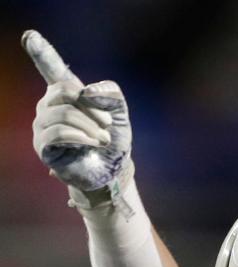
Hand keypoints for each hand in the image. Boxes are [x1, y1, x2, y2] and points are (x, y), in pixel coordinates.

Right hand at [23, 29, 131, 201]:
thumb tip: (87, 91)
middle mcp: (48, 106)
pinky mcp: (43, 146)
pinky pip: (57, 133)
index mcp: (64, 94)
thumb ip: (110, 94)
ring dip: (89, 126)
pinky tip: (92, 143)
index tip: (30, 36)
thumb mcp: (118, 113)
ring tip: (103, 138)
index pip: (50, 69)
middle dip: (91, 109)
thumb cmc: (113, 140)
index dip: (41, 52)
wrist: (113, 171)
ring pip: (62, 114)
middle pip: (64, 93)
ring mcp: (42, 125)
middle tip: (107, 125)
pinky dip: (79, 137)